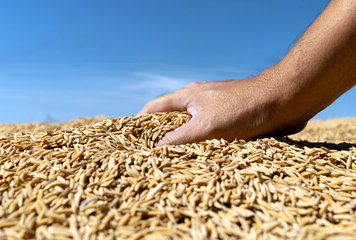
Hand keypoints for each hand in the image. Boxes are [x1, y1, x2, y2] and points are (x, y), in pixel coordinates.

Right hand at [138, 69, 306, 145]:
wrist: (282, 101)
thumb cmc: (243, 109)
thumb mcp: (206, 125)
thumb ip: (179, 137)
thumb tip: (155, 149)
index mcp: (187, 96)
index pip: (154, 107)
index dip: (140, 120)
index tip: (130, 136)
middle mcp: (198, 99)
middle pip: (171, 116)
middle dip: (159, 132)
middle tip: (150, 152)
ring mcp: (214, 107)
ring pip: (190, 124)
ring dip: (181, 138)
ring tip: (172, 157)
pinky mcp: (229, 116)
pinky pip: (207, 130)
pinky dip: (199, 141)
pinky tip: (201, 154)